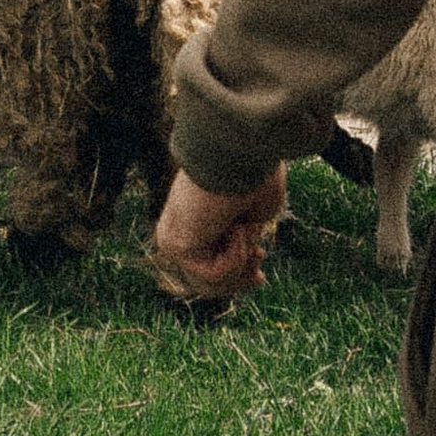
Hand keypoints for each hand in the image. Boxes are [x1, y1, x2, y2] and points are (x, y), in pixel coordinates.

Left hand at [152, 164, 286, 303]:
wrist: (242, 152)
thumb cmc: (252, 175)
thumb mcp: (253, 217)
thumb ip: (244, 243)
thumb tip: (248, 273)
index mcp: (196, 220)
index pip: (208, 263)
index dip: (237, 273)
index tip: (261, 274)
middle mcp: (179, 229)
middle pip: (206, 281)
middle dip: (239, 280)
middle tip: (261, 277)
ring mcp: (173, 238)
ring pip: (209, 283)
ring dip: (240, 262)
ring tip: (246, 233)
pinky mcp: (175, 245)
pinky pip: (212, 274)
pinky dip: (235, 255)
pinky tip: (236, 227)